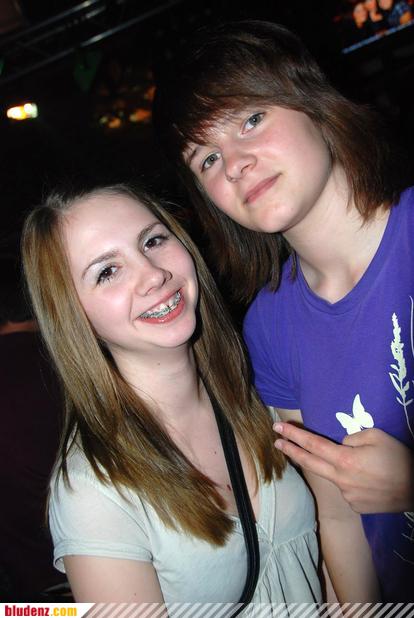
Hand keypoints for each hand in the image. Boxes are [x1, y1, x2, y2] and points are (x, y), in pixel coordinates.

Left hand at [274, 423, 413, 512]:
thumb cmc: (400, 460)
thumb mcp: (377, 436)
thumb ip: (352, 437)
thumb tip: (340, 444)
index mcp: (345, 460)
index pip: (312, 445)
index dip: (293, 435)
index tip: (278, 428)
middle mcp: (341, 480)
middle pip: (309, 463)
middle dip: (291, 451)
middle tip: (276, 442)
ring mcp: (347, 496)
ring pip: (332, 476)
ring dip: (334, 467)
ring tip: (363, 465)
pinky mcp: (356, 507)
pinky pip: (346, 489)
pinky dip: (350, 480)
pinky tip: (368, 479)